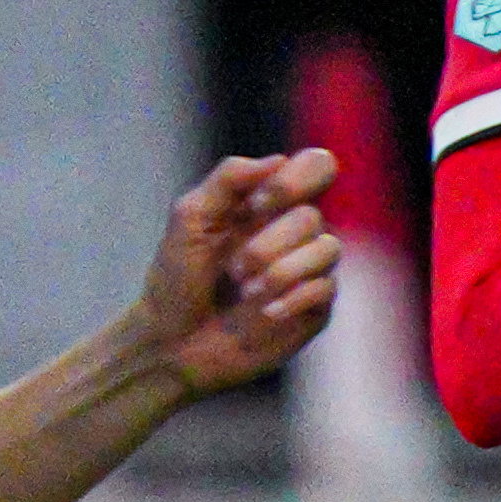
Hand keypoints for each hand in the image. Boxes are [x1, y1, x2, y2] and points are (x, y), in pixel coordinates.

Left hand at [140, 147, 341, 395]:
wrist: (171, 342)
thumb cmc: (177, 279)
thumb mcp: (189, 218)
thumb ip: (228, 179)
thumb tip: (277, 159)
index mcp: (268, 203)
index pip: (315, 168)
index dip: (296, 180)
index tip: (257, 204)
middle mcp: (294, 233)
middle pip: (314, 216)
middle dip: (270, 242)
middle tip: (234, 270)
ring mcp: (307, 271)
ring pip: (329, 250)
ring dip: (283, 270)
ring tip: (246, 291)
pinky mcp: (313, 309)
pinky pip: (326, 289)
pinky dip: (294, 298)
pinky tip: (265, 313)